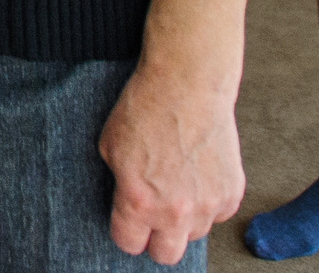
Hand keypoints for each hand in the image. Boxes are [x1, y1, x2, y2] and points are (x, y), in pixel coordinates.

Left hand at [99, 60, 243, 262]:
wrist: (186, 86)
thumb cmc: (143, 110)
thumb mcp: (109, 148)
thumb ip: (119, 185)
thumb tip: (126, 204)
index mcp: (139, 201)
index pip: (129, 244)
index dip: (125, 233)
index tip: (126, 223)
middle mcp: (176, 211)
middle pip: (166, 255)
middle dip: (155, 240)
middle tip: (151, 218)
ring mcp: (208, 204)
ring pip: (194, 234)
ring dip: (183, 220)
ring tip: (175, 188)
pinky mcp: (232, 193)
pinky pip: (218, 215)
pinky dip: (207, 203)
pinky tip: (195, 177)